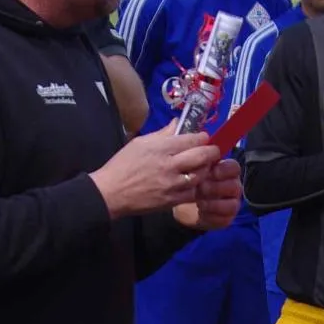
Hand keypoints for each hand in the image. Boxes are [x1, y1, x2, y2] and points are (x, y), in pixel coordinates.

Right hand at [91, 123, 226, 218]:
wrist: (111, 193)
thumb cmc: (122, 165)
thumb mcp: (140, 143)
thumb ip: (162, 133)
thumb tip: (177, 123)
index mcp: (161, 148)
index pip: (192, 139)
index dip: (203, 137)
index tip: (203, 138)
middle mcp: (170, 165)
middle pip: (202, 156)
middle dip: (212, 152)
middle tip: (212, 151)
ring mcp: (173, 184)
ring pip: (201, 175)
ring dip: (205, 170)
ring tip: (203, 167)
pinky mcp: (172, 201)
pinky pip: (193, 192)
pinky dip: (196, 186)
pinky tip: (192, 182)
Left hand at [173, 159, 241, 231]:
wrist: (180, 203)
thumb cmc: (188, 181)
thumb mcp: (189, 167)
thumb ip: (196, 157)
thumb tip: (196, 145)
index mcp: (226, 171)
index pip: (234, 167)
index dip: (224, 169)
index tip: (210, 171)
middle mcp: (232, 186)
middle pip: (234, 186)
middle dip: (215, 187)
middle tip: (200, 188)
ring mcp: (231, 203)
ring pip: (232, 204)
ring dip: (214, 203)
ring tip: (198, 201)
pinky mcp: (226, 218)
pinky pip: (225, 219)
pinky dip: (212, 216)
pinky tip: (201, 212)